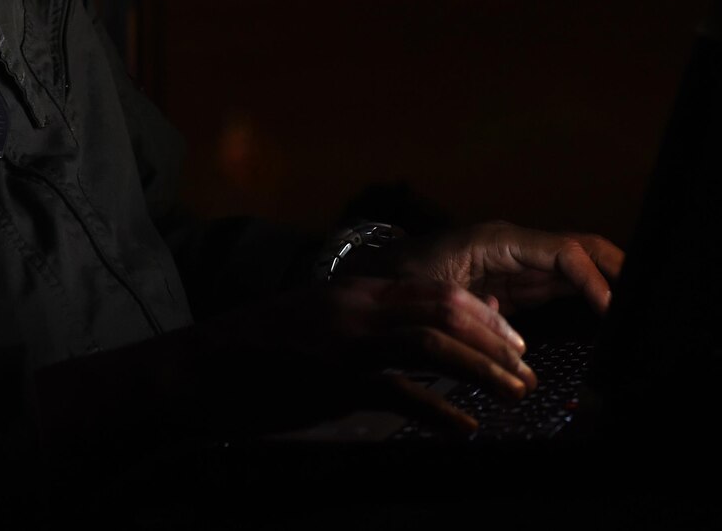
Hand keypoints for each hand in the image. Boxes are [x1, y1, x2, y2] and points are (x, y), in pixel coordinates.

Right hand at [182, 274, 539, 438]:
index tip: (512, 340)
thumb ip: (357, 326)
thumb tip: (401, 344)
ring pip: (435, 346)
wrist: (195, 372)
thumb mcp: (312, 323)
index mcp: (355, 290)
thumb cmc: (251, 352)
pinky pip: (402, 396)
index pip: (437, 291)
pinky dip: (441, 414)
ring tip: (516, 394)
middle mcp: (357, 308)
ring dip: (485, 371)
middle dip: (497, 341)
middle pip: (447, 311)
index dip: (483, 317)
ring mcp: (348, 345)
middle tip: (526, 369)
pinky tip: (464, 430)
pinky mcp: (335, 384)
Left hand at [391, 219, 625, 314]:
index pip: (562, 252)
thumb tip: (501, 312)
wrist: (382, 275)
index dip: (591, 279)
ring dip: (609, 282)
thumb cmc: (403, 277)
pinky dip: (590, 296)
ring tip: (635, 306)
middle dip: (616, 267)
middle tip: (646, 295)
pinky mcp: (520, 283)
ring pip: (578, 265)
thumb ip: (469, 301)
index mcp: (500, 240)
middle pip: (581, 248)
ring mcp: (521, 263)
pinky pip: (565, 284)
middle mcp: (517, 246)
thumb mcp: (434, 290)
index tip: (610, 309)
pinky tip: (608, 314)